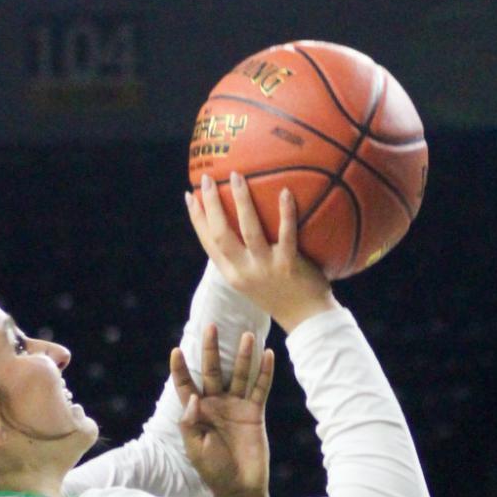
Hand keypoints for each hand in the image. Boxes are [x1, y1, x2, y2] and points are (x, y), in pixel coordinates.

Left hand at [170, 324, 273, 496]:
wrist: (239, 487)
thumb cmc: (213, 470)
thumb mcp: (194, 449)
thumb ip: (190, 423)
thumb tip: (192, 396)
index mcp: (197, 412)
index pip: (186, 385)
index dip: (180, 369)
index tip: (176, 351)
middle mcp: (216, 404)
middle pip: (213, 371)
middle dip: (212, 350)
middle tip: (211, 326)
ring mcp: (236, 407)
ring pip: (240, 375)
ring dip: (243, 356)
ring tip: (246, 335)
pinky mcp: (255, 413)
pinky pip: (261, 389)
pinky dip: (265, 372)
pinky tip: (268, 354)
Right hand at [186, 172, 335, 334]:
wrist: (307, 319)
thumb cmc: (281, 294)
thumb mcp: (253, 280)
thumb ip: (243, 258)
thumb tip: (238, 225)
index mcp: (232, 275)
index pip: (208, 243)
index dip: (197, 219)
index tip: (190, 195)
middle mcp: (244, 272)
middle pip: (221, 234)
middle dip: (212, 204)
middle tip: (207, 178)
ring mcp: (266, 269)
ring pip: (249, 231)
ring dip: (241, 202)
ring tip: (236, 176)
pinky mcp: (289, 266)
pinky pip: (286, 235)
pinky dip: (285, 213)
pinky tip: (285, 191)